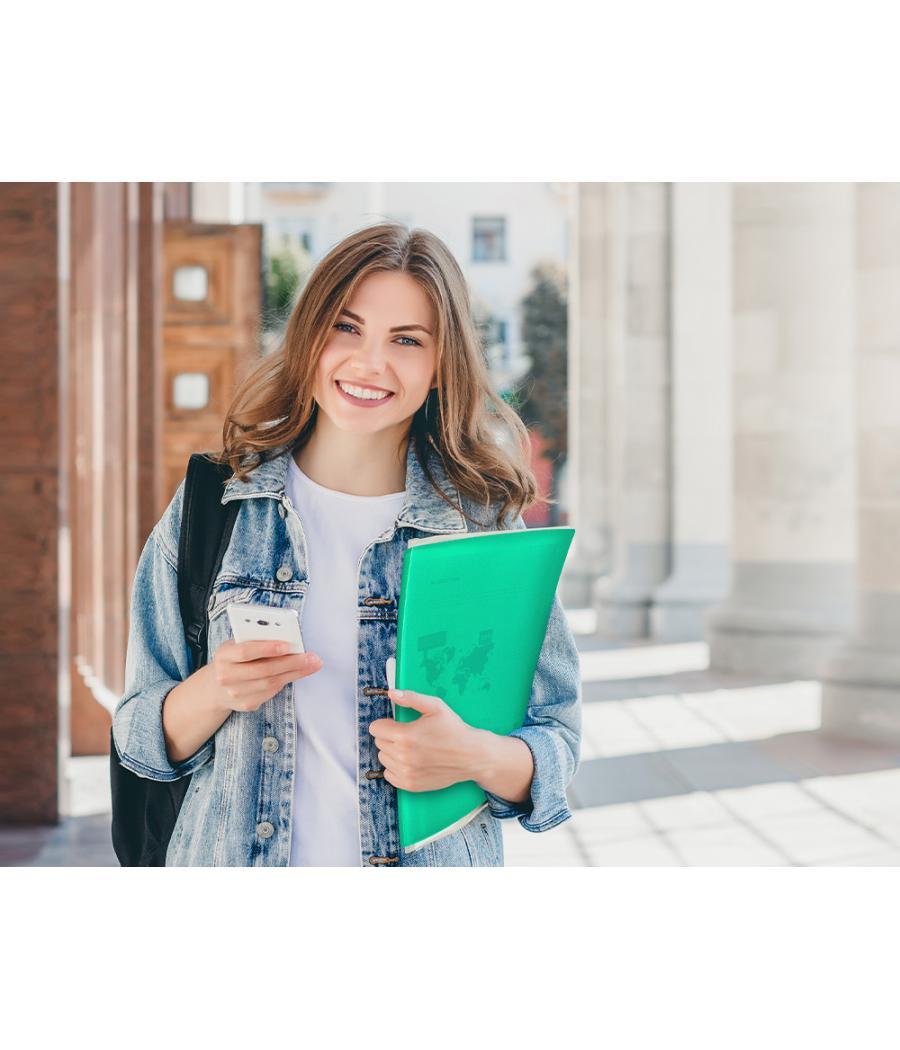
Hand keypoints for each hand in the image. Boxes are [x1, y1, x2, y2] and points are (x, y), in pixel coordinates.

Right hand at [210, 639, 321, 712]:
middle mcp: (226, 676)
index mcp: (223, 655)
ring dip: (295, 673)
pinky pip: (270, 693)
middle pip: (263, 670)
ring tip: (312, 664)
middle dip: (291, 663)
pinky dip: (285, 682)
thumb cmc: (235, 659)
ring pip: (270, 683)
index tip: (288, 645)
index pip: (245, 651)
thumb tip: (288, 639)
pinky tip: (297, 674)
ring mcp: (235, 693)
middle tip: (311, 657)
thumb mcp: (238, 645)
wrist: (215, 687)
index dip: (267, 648)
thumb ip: (257, 641)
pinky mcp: (245, 705)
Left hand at [368, 690, 484, 791]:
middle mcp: (403, 756)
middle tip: (408, 734)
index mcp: (406, 735)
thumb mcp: (435, 707)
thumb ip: (411, 698)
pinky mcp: (410, 785)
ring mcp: (406, 773)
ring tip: (411, 747)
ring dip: (392, 752)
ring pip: (383, 758)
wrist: (471, 756)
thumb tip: (392, 693)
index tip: (396, 723)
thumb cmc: (455, 730)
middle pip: (379, 743)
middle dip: (389, 736)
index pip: (375, 729)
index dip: (385, 723)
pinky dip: (395, 768)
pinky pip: (389, 775)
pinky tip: (410, 760)